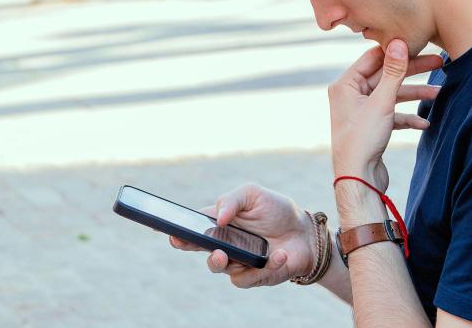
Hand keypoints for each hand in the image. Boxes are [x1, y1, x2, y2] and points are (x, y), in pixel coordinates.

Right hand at [168, 183, 315, 287]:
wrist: (304, 232)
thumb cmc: (276, 210)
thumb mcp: (254, 194)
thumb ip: (233, 200)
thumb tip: (219, 217)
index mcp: (218, 223)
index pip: (191, 227)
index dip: (176, 229)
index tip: (166, 230)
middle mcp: (222, 244)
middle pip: (198, 249)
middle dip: (190, 246)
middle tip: (187, 242)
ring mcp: (236, 262)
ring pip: (218, 267)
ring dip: (221, 260)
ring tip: (224, 253)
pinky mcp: (253, 276)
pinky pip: (248, 277)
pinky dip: (265, 265)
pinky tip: (279, 254)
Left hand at [328, 40, 442, 188]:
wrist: (358, 180)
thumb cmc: (363, 140)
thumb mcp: (382, 102)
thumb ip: (393, 72)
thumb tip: (398, 43)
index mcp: (346, 84)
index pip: (374, 57)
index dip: (398, 51)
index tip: (421, 46)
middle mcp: (351, 95)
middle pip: (386, 76)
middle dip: (412, 72)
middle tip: (439, 63)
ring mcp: (361, 112)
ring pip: (392, 96)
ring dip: (415, 95)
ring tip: (439, 93)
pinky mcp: (371, 127)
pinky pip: (392, 115)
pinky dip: (408, 117)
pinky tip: (425, 122)